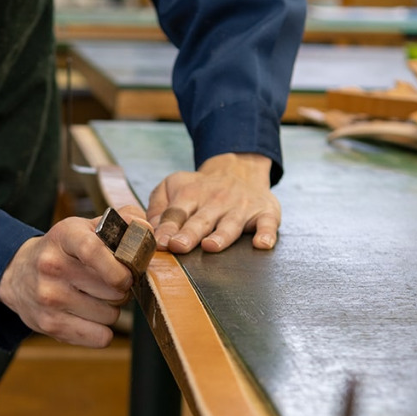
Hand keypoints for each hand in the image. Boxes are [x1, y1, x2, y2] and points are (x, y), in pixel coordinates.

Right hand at [0, 206, 146, 346]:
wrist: (17, 274)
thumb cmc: (63, 250)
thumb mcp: (85, 227)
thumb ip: (120, 221)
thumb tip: (146, 229)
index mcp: (65, 237)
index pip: (94, 251)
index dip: (119, 268)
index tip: (128, 275)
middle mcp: (52, 266)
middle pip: (113, 290)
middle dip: (121, 289)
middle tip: (111, 284)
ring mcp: (48, 297)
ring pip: (110, 315)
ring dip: (112, 309)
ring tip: (96, 298)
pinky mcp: (49, 325)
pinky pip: (100, 338)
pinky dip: (102, 331)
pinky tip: (90, 316)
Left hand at [147, 153, 280, 253]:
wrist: (239, 169)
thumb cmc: (200, 187)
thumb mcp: (173, 185)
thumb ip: (158, 205)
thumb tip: (149, 228)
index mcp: (191, 194)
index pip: (176, 211)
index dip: (167, 227)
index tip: (160, 242)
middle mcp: (216, 200)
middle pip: (201, 220)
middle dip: (189, 233)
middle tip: (178, 246)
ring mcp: (241, 207)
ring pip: (230, 224)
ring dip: (221, 235)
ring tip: (211, 245)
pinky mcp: (265, 212)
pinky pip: (267, 224)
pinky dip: (266, 234)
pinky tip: (261, 243)